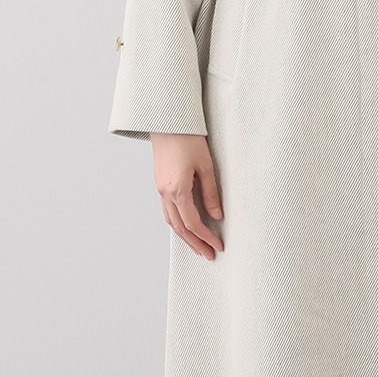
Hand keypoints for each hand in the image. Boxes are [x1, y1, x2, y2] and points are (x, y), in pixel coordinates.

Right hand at [149, 133, 224, 259]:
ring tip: (198, 247)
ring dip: (185, 236)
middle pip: (180, 227)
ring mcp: (160, 189)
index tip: (218, 246)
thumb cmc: (188, 138)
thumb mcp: (206, 166)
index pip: (193, 222)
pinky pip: (167, 211)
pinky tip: (186, 228)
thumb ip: (211, 193)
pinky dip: (177, 223)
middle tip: (209, 255)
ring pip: (171, 221)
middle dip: (195, 243)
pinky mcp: (159, 184)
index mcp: (177, 189)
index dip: (206, 237)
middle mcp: (165, 192)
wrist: (167, 121)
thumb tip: (217, 215)